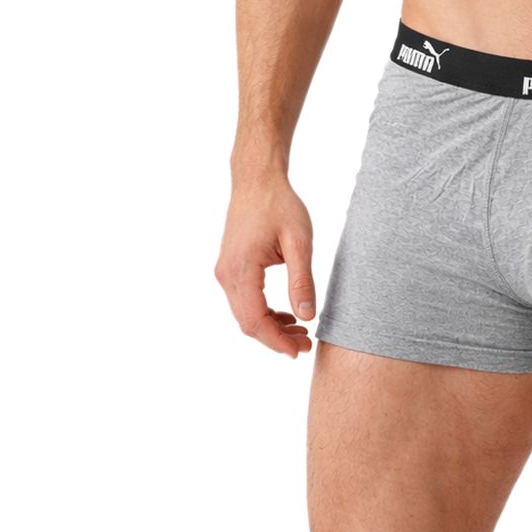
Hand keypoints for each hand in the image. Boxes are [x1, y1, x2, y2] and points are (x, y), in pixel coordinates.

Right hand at [214, 174, 315, 357]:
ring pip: (244, 313)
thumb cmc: (279, 205)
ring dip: (270, 326)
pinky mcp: (230, 267)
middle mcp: (226, 275)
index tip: (299, 351)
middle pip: (247, 322)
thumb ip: (301, 280)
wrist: (257, 180)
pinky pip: (243, 300)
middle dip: (276, 338)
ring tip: (300, 330)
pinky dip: (263, 312)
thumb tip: (306, 317)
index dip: (276, 341)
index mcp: (241, 270)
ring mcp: (225, 271)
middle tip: (306, 343)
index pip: (254, 320)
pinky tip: (285, 314)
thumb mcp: (299, 241)